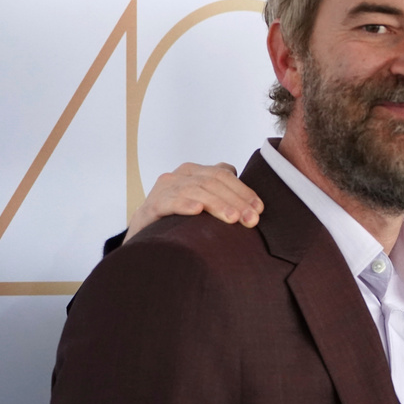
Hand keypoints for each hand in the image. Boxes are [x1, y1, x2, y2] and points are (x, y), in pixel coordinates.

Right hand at [123, 163, 263, 242]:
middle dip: (235, 201)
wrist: (144, 232)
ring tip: (233, 218)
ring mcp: (164, 188)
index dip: (243, 191)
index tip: (259, 209)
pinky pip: (169, 202)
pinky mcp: (151, 205)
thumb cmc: (180, 217)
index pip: (224, 174)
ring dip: (217, 204)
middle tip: (251, 219)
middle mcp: (180, 175)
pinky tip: (197, 210)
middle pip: (213, 182)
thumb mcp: (203, 202)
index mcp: (195, 171)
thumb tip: (255, 204)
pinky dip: (184, 204)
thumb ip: (223, 194)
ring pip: (195, 190)